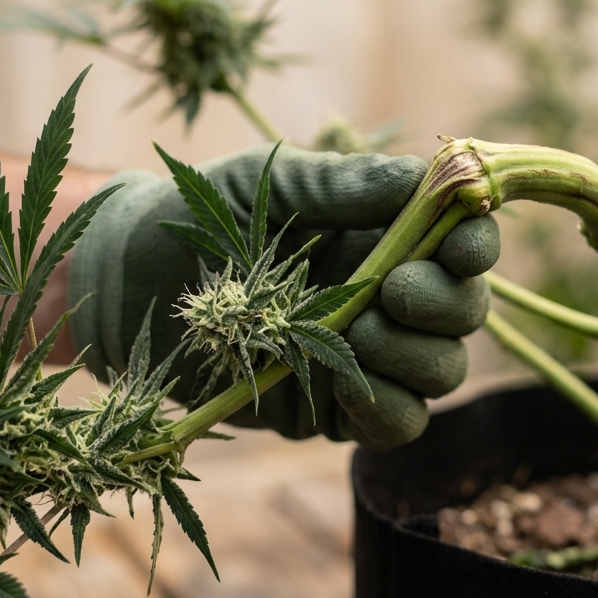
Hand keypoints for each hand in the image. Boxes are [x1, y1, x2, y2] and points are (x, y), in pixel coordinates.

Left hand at [69, 145, 498, 448]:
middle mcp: (387, 295)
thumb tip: (423, 174)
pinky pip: (395, 423)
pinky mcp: (332, 410)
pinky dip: (389, 408)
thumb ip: (342, 184)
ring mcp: (363, 356)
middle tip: (393, 290)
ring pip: (441, 372)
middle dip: (445, 304)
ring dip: (417, 356)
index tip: (462, 243)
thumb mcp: (266, 185)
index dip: (477, 244)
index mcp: (384, 234)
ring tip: (361, 331)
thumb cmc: (196, 217)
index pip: (463, 242)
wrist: (121, 284)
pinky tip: (351, 386)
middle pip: (465, 312)